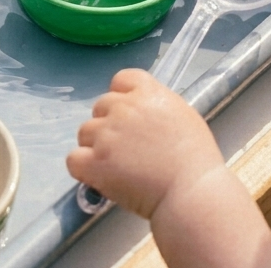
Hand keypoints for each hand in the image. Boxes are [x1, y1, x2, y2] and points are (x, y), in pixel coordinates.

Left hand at [66, 69, 226, 218]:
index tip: (128, 115)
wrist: (192, 192)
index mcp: (148, 93)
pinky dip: (83, 169)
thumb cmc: (196, 160)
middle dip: (109, 125)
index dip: (121, 96)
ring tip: (116, 167)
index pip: (121, 79)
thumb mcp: (184, 117)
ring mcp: (106, 133)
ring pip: (85, 132)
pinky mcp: (94, 161)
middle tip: (126, 149)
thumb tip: (142, 113)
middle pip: (100, 106)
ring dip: (94, 147)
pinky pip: (74, 159)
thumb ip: (157, 108)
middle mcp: (123, 108)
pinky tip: (99, 177)